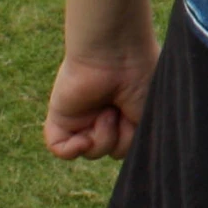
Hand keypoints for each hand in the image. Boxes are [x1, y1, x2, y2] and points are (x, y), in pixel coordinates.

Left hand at [44, 44, 156, 159]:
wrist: (116, 52)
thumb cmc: (140, 75)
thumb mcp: (148, 114)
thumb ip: (137, 139)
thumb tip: (119, 154)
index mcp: (125, 110)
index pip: (126, 143)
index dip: (133, 141)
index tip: (139, 120)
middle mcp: (103, 114)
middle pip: (111, 150)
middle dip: (121, 139)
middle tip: (123, 111)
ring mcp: (81, 116)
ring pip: (90, 152)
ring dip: (103, 137)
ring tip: (107, 111)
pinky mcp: (60, 116)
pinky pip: (60, 148)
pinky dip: (71, 150)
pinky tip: (82, 139)